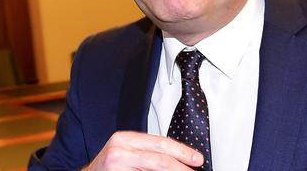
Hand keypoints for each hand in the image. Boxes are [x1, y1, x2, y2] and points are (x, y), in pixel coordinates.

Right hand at [83, 131, 203, 169]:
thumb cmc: (109, 168)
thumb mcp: (127, 154)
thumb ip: (148, 153)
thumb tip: (180, 159)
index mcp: (124, 138)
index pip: (160, 143)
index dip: (182, 151)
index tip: (197, 159)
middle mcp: (118, 150)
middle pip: (159, 159)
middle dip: (181, 167)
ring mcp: (115, 166)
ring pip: (154, 170)